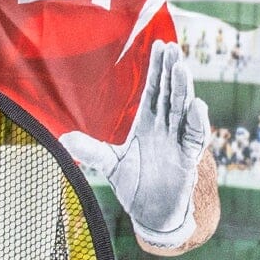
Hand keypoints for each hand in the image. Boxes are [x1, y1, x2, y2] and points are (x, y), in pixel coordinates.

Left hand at [109, 38, 210, 245]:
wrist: (151, 214)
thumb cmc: (134, 184)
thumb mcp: (109, 164)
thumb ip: (90, 150)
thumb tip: (63, 138)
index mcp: (147, 124)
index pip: (154, 90)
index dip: (157, 68)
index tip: (159, 44)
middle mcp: (164, 128)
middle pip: (170, 93)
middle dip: (172, 71)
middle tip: (172, 47)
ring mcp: (177, 142)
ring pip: (182, 110)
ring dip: (183, 90)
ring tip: (181, 68)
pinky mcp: (188, 159)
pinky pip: (194, 137)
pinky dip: (196, 122)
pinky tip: (196, 105)